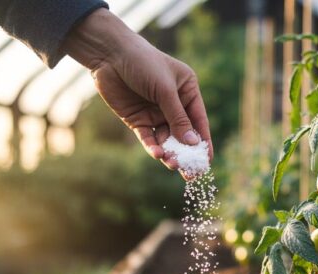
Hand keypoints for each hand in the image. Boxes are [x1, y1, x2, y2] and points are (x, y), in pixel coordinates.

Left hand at [62, 9, 212, 172]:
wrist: (110, 55)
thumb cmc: (144, 63)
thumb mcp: (165, 90)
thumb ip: (178, 118)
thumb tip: (193, 143)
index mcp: (187, 91)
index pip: (199, 121)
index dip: (204, 142)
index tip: (207, 161)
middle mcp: (173, 104)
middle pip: (183, 135)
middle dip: (187, 154)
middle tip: (191, 174)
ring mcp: (155, 113)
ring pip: (166, 140)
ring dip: (170, 153)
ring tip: (173, 165)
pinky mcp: (138, 120)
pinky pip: (148, 138)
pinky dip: (153, 147)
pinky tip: (157, 154)